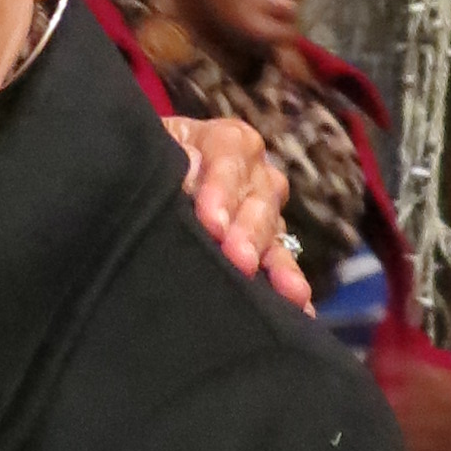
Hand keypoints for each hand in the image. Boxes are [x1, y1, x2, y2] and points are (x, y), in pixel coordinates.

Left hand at [168, 116, 313, 309]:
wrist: (150, 184)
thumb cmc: (150, 162)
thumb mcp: (155, 150)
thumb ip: (168, 156)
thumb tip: (187, 166)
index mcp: (225, 141)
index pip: (230, 154)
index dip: (221, 188)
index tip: (211, 222)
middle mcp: (253, 172)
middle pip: (258, 198)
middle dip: (248, 232)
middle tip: (239, 259)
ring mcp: (263, 210)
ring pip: (273, 233)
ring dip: (278, 263)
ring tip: (287, 290)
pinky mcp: (266, 246)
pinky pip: (281, 264)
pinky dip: (289, 285)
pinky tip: (301, 310)